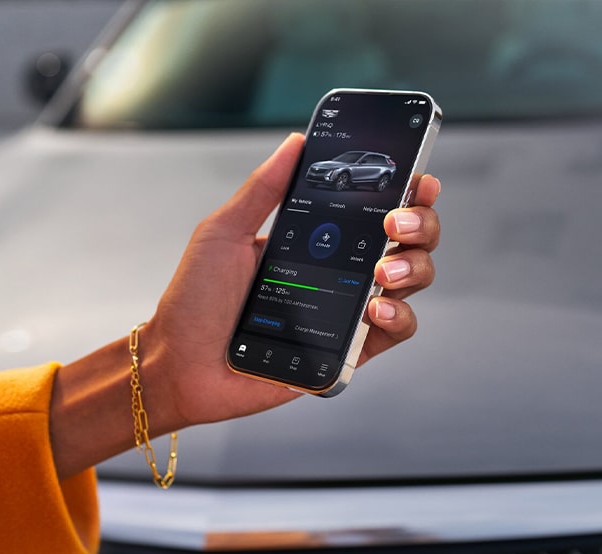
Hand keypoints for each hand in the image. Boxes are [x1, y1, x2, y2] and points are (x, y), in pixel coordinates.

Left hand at [147, 133, 441, 427]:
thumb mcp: (224, 232)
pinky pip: (397, 330)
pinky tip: (376, 307)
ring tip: (384, 270)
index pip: (375, 210)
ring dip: (413, 267)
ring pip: (413, 280)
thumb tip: (296, 142)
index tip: (417, 179)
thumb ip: (263, 188)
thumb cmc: (195, 301)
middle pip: (409, 240)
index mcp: (317, 240)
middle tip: (395, 224)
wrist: (181, 363)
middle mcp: (341, 272)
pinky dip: (399, 316)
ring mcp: (349, 310)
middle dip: (420, 224)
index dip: (406, 193)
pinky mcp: (351, 350)